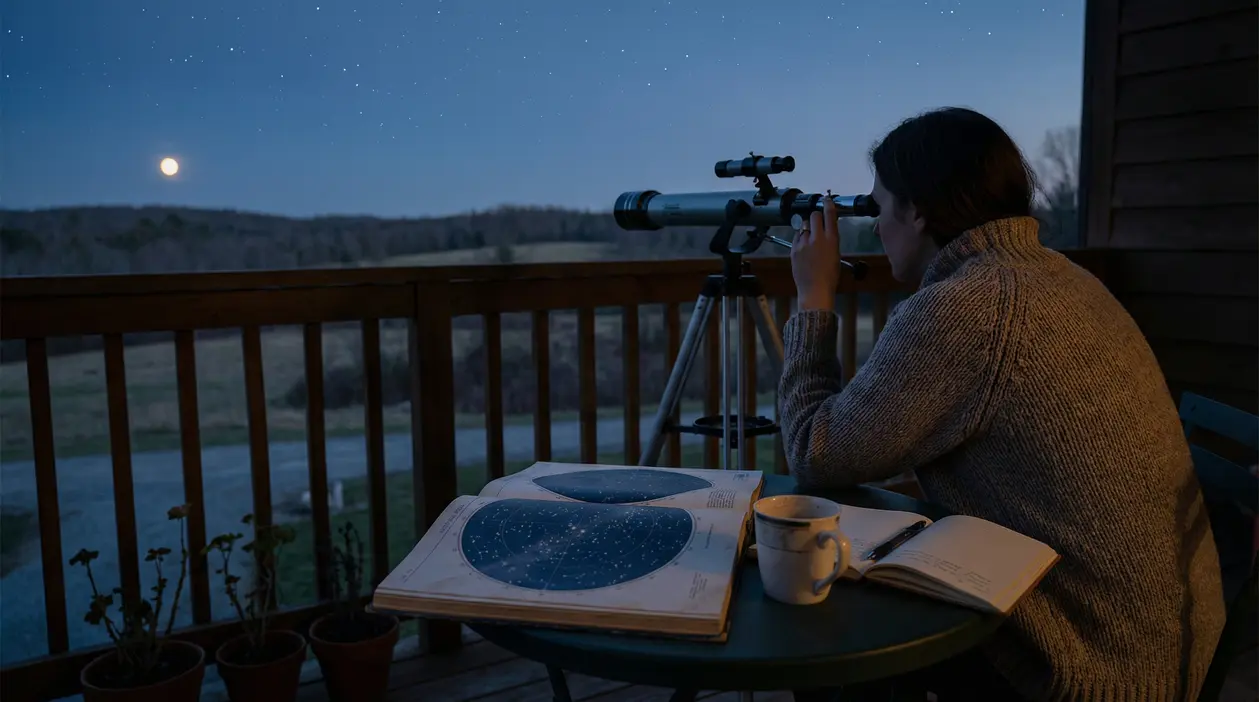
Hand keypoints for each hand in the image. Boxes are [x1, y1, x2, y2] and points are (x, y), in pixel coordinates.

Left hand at [791, 194, 840, 311]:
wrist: (815, 290)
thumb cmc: (830, 276)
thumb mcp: (836, 255)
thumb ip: (831, 241)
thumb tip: (826, 232)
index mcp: (831, 240)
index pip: (829, 215)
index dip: (828, 204)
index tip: (826, 199)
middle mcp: (817, 238)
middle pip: (814, 216)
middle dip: (816, 215)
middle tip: (818, 220)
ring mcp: (803, 243)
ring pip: (804, 225)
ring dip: (808, 227)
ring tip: (810, 237)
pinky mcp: (793, 249)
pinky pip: (796, 237)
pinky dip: (800, 238)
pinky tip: (803, 246)